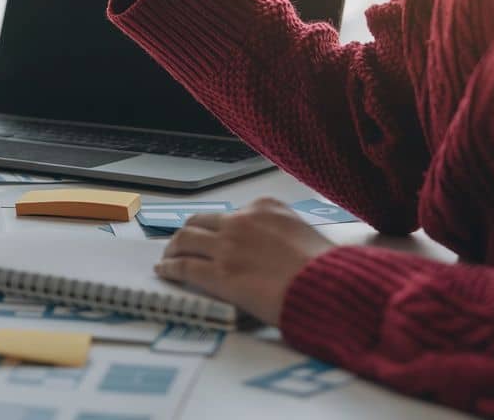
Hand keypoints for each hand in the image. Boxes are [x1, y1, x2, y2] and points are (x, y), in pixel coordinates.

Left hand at [155, 198, 334, 325]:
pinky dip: (169, 268)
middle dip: (189, 232)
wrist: (330, 287)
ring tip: (169, 256)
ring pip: (185, 240)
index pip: (231, 213)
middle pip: (200, 221)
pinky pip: (183, 267)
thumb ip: (284, 230)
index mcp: (265, 207)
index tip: (214, 233)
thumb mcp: (307, 232)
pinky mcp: (218, 274)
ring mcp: (227, 247)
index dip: (218, 226)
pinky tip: (164, 271)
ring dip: (173, 247)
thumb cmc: (328, 268)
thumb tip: (279, 241)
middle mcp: (242, 221)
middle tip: (183, 242)